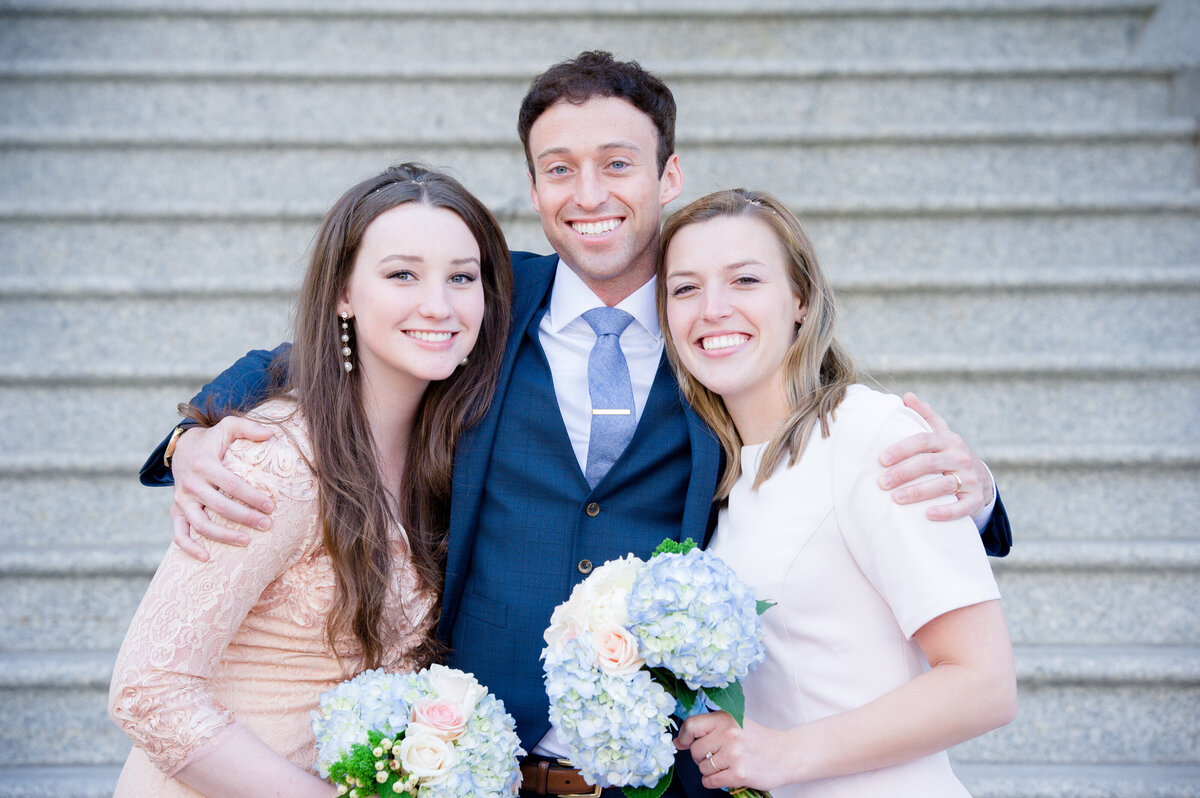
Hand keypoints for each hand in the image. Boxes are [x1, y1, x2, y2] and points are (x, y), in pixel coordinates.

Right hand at [170, 417, 274, 560]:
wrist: (183, 449)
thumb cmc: (213, 441)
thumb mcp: (228, 427)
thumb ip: (248, 427)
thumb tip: (270, 434)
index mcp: (204, 465)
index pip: (232, 484)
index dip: (252, 496)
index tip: (272, 505)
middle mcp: (190, 484)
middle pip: (220, 507)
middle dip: (245, 518)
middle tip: (267, 525)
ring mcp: (182, 501)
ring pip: (201, 525)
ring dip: (223, 536)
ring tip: (247, 541)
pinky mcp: (176, 512)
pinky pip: (179, 534)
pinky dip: (190, 548)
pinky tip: (207, 558)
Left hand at [674, 712, 791, 791]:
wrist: (785, 754)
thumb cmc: (756, 740)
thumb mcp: (733, 725)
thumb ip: (706, 730)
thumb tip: (677, 742)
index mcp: (726, 718)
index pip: (691, 725)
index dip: (684, 737)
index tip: (686, 743)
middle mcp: (729, 734)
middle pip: (695, 750)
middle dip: (702, 757)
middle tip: (719, 755)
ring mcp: (734, 754)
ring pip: (702, 767)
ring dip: (710, 770)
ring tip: (727, 764)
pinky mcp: (738, 774)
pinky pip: (709, 781)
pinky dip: (714, 781)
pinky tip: (727, 775)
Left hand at [878, 392, 993, 521]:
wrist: (981, 479)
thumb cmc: (950, 455)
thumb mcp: (941, 434)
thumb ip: (925, 416)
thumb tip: (907, 396)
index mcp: (947, 440)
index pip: (922, 441)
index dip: (901, 449)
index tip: (881, 460)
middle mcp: (960, 457)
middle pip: (929, 463)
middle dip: (903, 473)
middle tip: (882, 483)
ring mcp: (969, 479)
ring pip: (944, 485)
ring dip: (919, 492)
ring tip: (896, 499)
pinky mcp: (976, 499)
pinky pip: (962, 507)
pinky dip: (946, 511)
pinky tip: (927, 515)